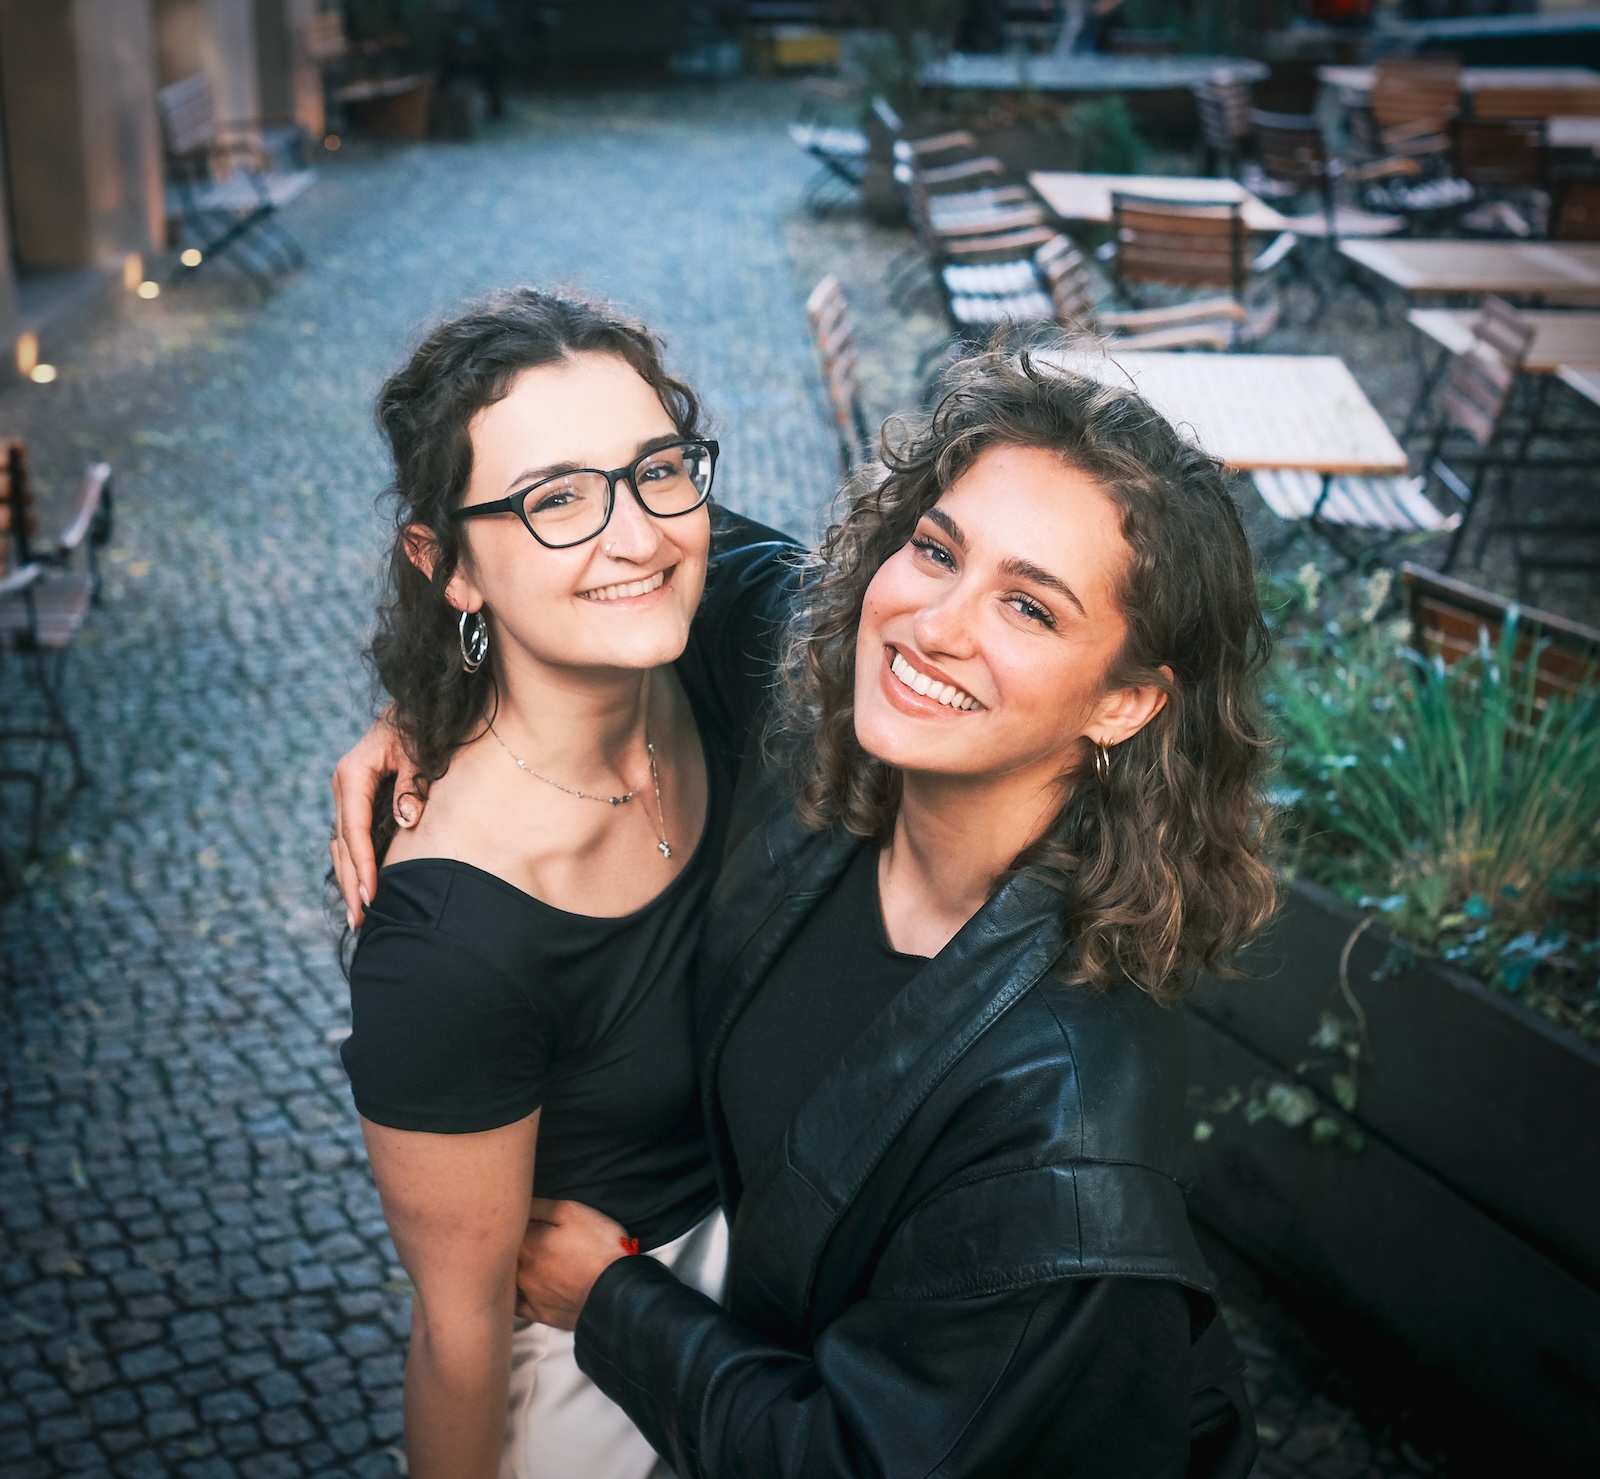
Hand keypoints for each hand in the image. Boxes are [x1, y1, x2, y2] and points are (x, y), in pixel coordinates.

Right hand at [330, 709, 422, 928]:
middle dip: (351, 883)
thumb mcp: (421, 750)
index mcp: (354, 773)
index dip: (363, 865)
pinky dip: (355, 865)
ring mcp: (348, 795)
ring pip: (342, 845)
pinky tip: (362, 890)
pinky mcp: (358, 802)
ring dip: (349, 880)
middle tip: (360, 921)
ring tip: (358, 918)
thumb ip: (414, 784)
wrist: (416, 705)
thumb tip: (407, 820)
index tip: (373, 895)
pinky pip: (351, 839)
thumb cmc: (422, 726)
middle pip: (342, 844)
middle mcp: (345, 786)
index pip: (354, 829)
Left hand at [514, 1198, 630, 1329]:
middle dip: (505, 1244)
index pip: (505, 1228)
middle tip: (516, 1236)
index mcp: (525, 1243)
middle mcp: (518, 1271)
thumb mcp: (571, 1212)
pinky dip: (513, 1295)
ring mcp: (527, 1295)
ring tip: (518, 1261)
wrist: (616, 1291)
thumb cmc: (597, 1246)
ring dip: (507, 1269)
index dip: (510, 1220)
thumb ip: (539, 1207)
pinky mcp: (538, 1314)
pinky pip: (516, 1305)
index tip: (516, 1215)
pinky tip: (519, 1288)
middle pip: (502, 1255)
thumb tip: (517, 1203)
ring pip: (505, 1280)